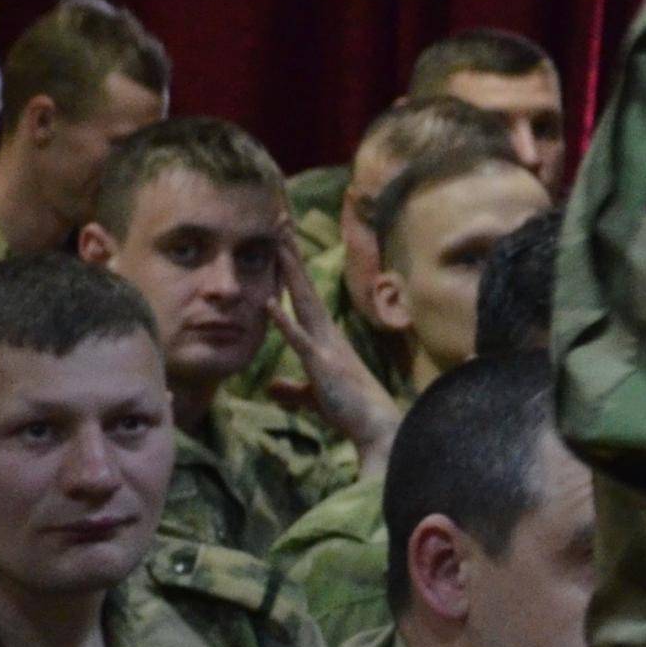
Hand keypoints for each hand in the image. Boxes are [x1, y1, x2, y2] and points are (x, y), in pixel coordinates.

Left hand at [270, 229, 403, 469]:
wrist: (377, 427)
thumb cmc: (350, 410)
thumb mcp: (314, 396)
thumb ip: (292, 388)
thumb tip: (271, 386)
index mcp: (324, 336)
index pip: (302, 294)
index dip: (289, 265)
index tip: (279, 237)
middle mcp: (326, 332)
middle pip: (302, 285)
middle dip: (289, 252)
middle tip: (278, 219)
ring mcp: (326, 345)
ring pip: (303, 301)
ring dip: (289, 272)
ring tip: (277, 244)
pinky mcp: (323, 364)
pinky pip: (299, 339)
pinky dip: (283, 321)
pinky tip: (268, 303)